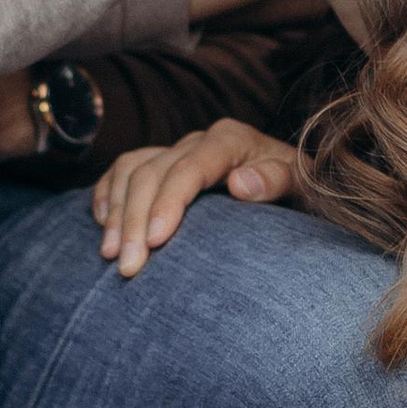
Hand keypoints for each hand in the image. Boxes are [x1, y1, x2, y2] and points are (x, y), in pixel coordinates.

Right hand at [91, 115, 297, 279]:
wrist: (297, 184)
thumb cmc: (300, 190)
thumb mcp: (302, 186)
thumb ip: (277, 181)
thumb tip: (240, 184)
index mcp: (230, 140)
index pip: (189, 168)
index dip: (168, 202)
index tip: (156, 241)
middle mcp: (199, 140)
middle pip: (152, 172)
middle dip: (135, 220)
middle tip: (128, 267)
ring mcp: (177, 150)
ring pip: (131, 171)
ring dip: (116, 213)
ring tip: (110, 255)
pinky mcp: (163, 163)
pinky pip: (123, 170)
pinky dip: (108, 195)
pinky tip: (104, 226)